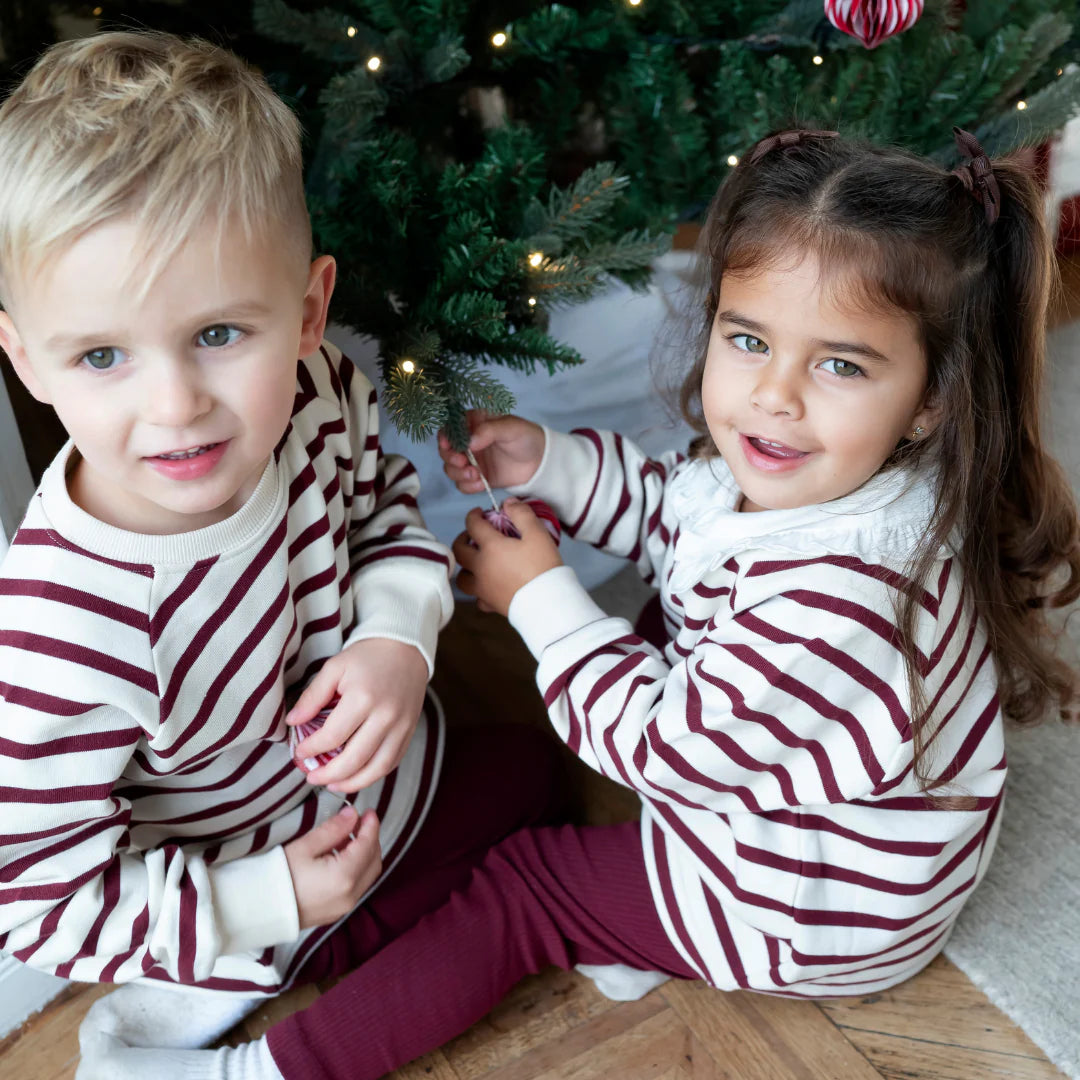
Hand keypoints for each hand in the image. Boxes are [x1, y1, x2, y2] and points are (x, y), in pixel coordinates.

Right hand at [284, 806, 381, 928]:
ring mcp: (344, 907)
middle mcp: (350, 895)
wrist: (256, 911)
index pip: (368, 845)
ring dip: (364, 853)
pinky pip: (357, 886)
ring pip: (367, 875)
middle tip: (361, 821)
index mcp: (344, 877)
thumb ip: (332, 830)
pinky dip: (357, 868)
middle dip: (371, 839)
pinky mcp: (336, 912)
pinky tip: (340, 854)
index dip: (371, 826)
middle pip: (374, 861)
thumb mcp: (304, 847)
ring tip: (348, 835)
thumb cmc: (277, 876)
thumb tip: (352, 814)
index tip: (369, 811)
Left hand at [287, 638, 427, 792]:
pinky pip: (392, 762)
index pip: (332, 737)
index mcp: (363, 698)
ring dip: (353, 783)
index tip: (299, 753)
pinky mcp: (410, 731)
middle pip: (354, 760)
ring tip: (333, 785)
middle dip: (329, 775)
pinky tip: (357, 776)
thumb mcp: (335, 668)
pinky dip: (374, 774)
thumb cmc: (367, 656)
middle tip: (311, 778)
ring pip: (377, 768)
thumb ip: (313, 696)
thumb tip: (292, 722)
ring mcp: (401, 726)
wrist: (406, 647)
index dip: (312, 749)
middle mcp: (385, 716)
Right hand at [438, 411, 545, 494]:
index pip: (449, 428)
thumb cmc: (526, 437)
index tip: (448, 445)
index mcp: (473, 424)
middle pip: (445, 451)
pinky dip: (468, 486)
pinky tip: (481, 484)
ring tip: (476, 475)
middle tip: (463, 463)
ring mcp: (472, 462)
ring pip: (451, 469)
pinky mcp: (478, 478)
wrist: (541, 462)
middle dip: (450, 458)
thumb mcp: (510, 427)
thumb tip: (469, 443)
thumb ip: (489, 431)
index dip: (444, 437)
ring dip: (458, 474)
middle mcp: (468, 443)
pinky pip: (463, 485)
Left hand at [453, 499, 562, 615]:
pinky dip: (478, 590)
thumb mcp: (537, 534)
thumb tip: (507, 503)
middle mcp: (481, 567)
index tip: (479, 512)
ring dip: (465, 566)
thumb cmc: (543, 566)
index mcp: (490, 548)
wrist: (548, 603)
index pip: (473, 525)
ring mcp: (483, 588)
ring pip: (462, 577)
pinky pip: (477, 597)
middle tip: (472, 534)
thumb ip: (522, 514)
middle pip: (459, 550)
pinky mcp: (490, 604)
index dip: (474, 515)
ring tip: (475, 561)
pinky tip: (487, 586)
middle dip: (462, 538)